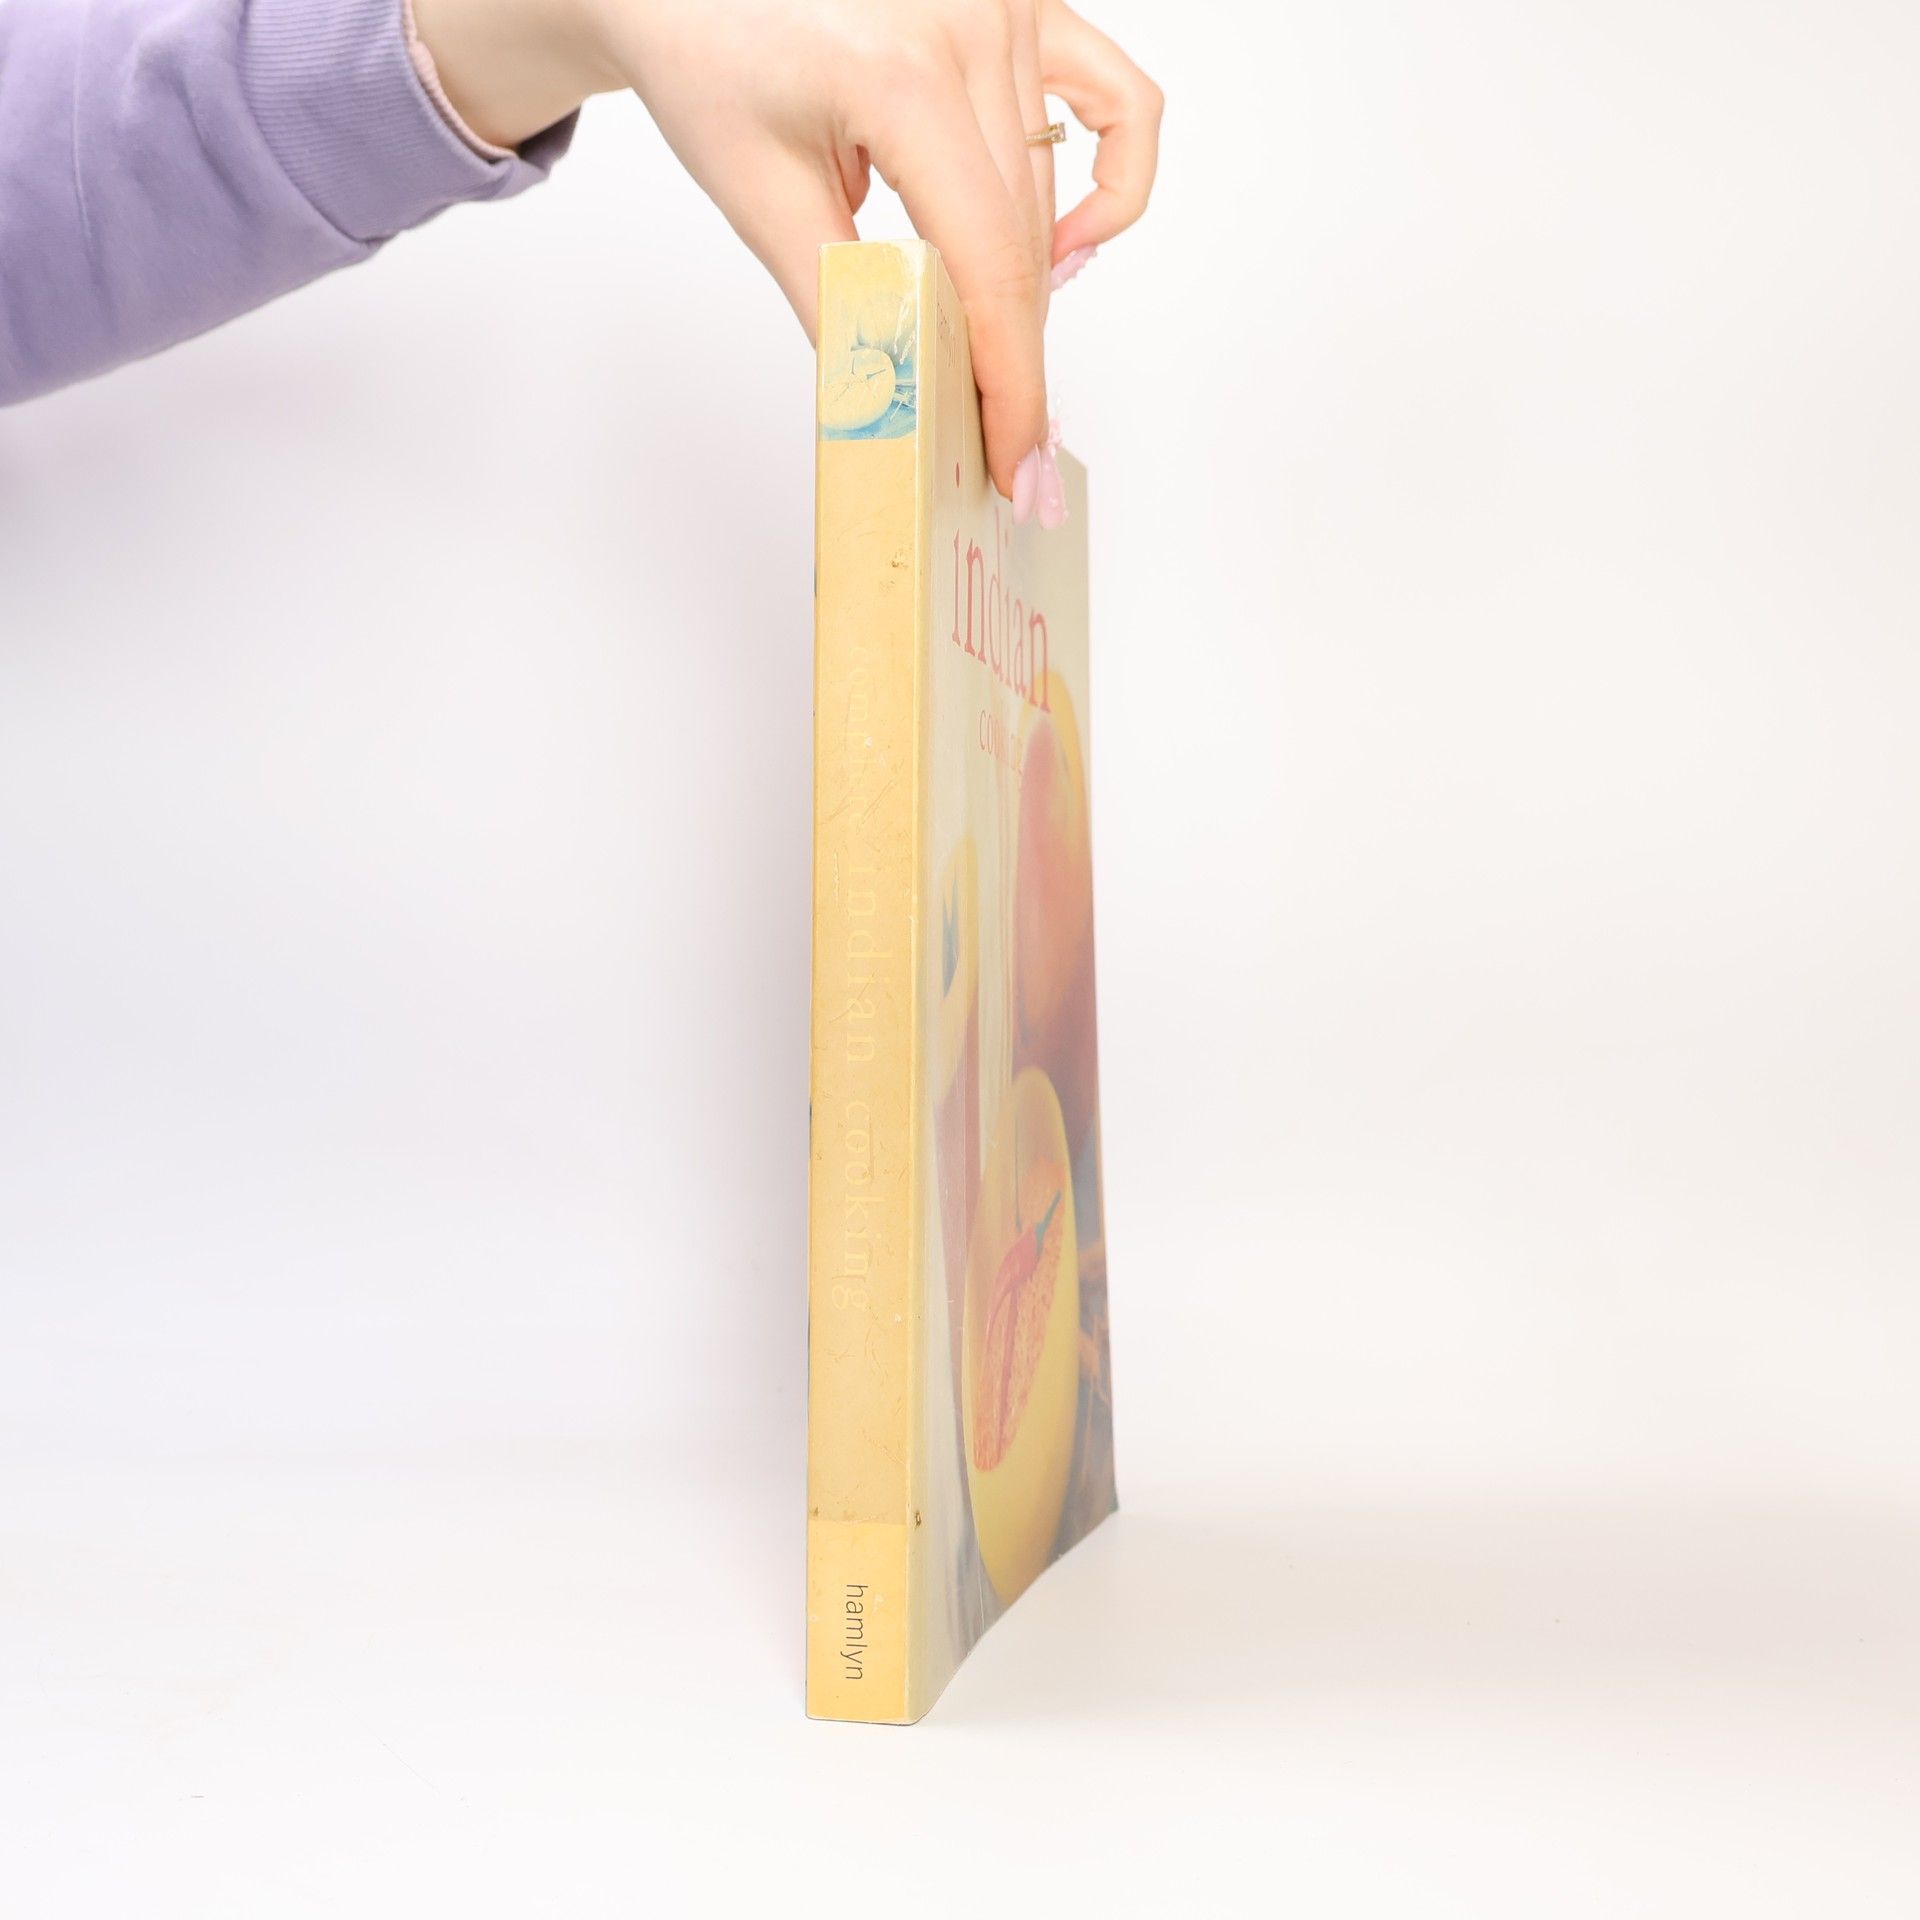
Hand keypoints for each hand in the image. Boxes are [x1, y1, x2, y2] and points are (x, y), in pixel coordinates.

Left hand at [410, 0, 1162, 496]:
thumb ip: (841, 305)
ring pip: (1048, 195)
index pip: (986, 261)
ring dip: (1022, 279)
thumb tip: (901, 406)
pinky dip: (1112, 178)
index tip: (1011, 453)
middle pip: (1021, 241)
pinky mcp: (1025, 1)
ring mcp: (1007, 7)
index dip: (1007, 375)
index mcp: (898, 75)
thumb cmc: (707, 51)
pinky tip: (1070, 241)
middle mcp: (969, 27)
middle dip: (1010, 351)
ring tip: (974, 331)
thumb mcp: (758, 195)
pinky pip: (1115, 98)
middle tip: (992, 432)